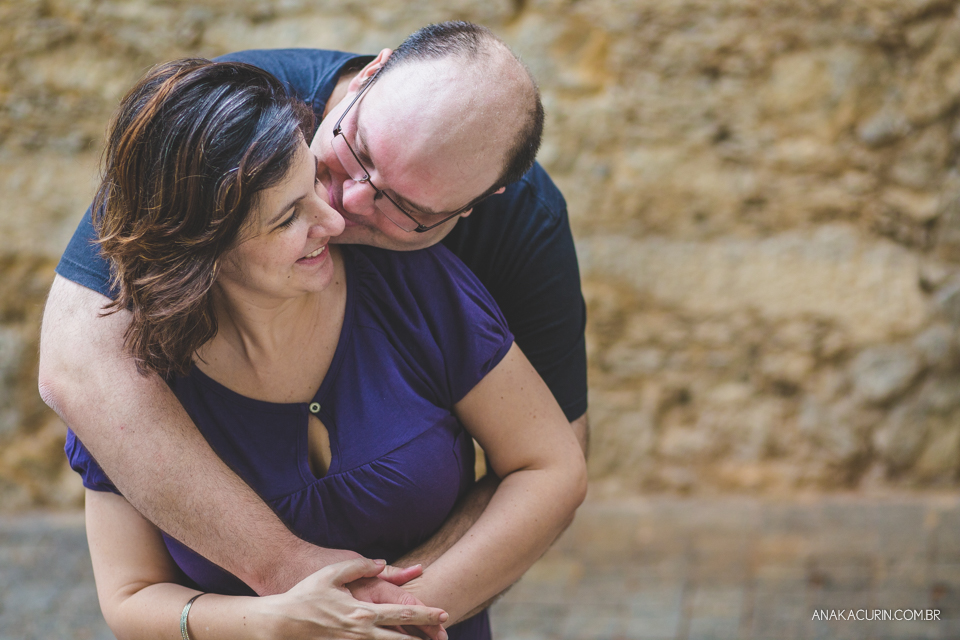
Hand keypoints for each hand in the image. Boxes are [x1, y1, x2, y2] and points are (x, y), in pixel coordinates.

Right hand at [263, 557, 447, 639]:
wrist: (282, 622)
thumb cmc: (306, 595)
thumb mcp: (333, 573)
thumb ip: (360, 566)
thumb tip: (382, 563)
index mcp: (363, 612)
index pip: (402, 614)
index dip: (425, 615)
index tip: (443, 614)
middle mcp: (361, 632)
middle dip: (424, 638)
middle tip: (443, 636)